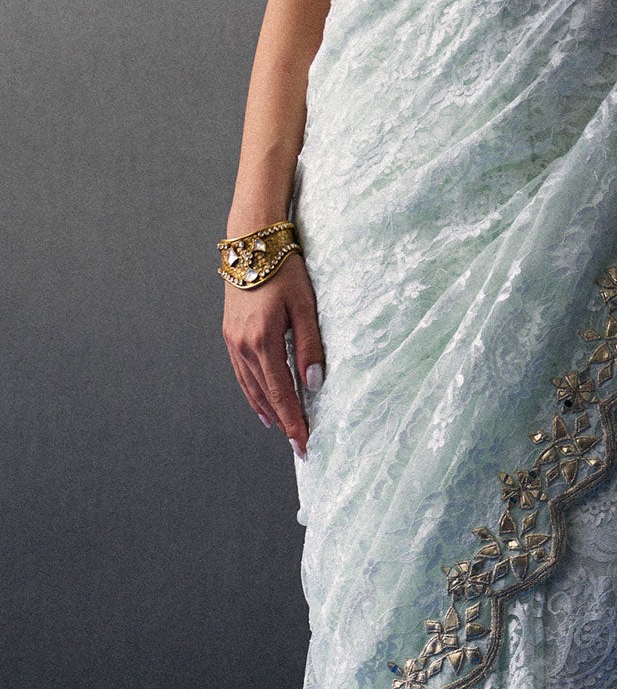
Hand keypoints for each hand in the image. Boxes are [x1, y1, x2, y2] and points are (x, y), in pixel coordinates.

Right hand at [222, 251, 324, 458]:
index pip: (282, 394)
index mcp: (263, 341)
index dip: (294, 422)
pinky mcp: (230, 334)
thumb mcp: (305, 306)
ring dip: (267, 412)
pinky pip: (241, 374)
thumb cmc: (283, 269)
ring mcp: (233, 341)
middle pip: (265, 397)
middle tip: (300, 446)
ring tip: (283, 431)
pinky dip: (253, 394)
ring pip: (250, 388)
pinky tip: (262, 405)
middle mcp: (243, 345)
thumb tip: (314, 384)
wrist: (251, 242)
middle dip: (284, 424)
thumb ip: (310, 347)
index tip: (305, 445)